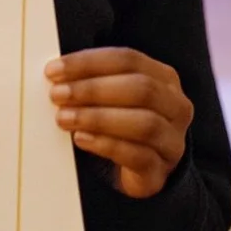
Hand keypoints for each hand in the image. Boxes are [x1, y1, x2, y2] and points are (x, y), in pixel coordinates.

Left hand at [46, 48, 192, 198]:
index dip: (89, 62)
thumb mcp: (113, 97)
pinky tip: (81, 139)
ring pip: (144, 123)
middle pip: (141, 88)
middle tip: (57, 94)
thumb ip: (94, 81)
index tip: (54, 70)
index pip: (128, 59)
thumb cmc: (121, 124)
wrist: (141, 170)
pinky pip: (138, 156)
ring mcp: (172, 141)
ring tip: (64, 118)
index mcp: (164, 79)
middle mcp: (176, 106)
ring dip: (98, 118)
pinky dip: (106, 145)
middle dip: (93, 89)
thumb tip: (56, 74)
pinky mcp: (160, 171)